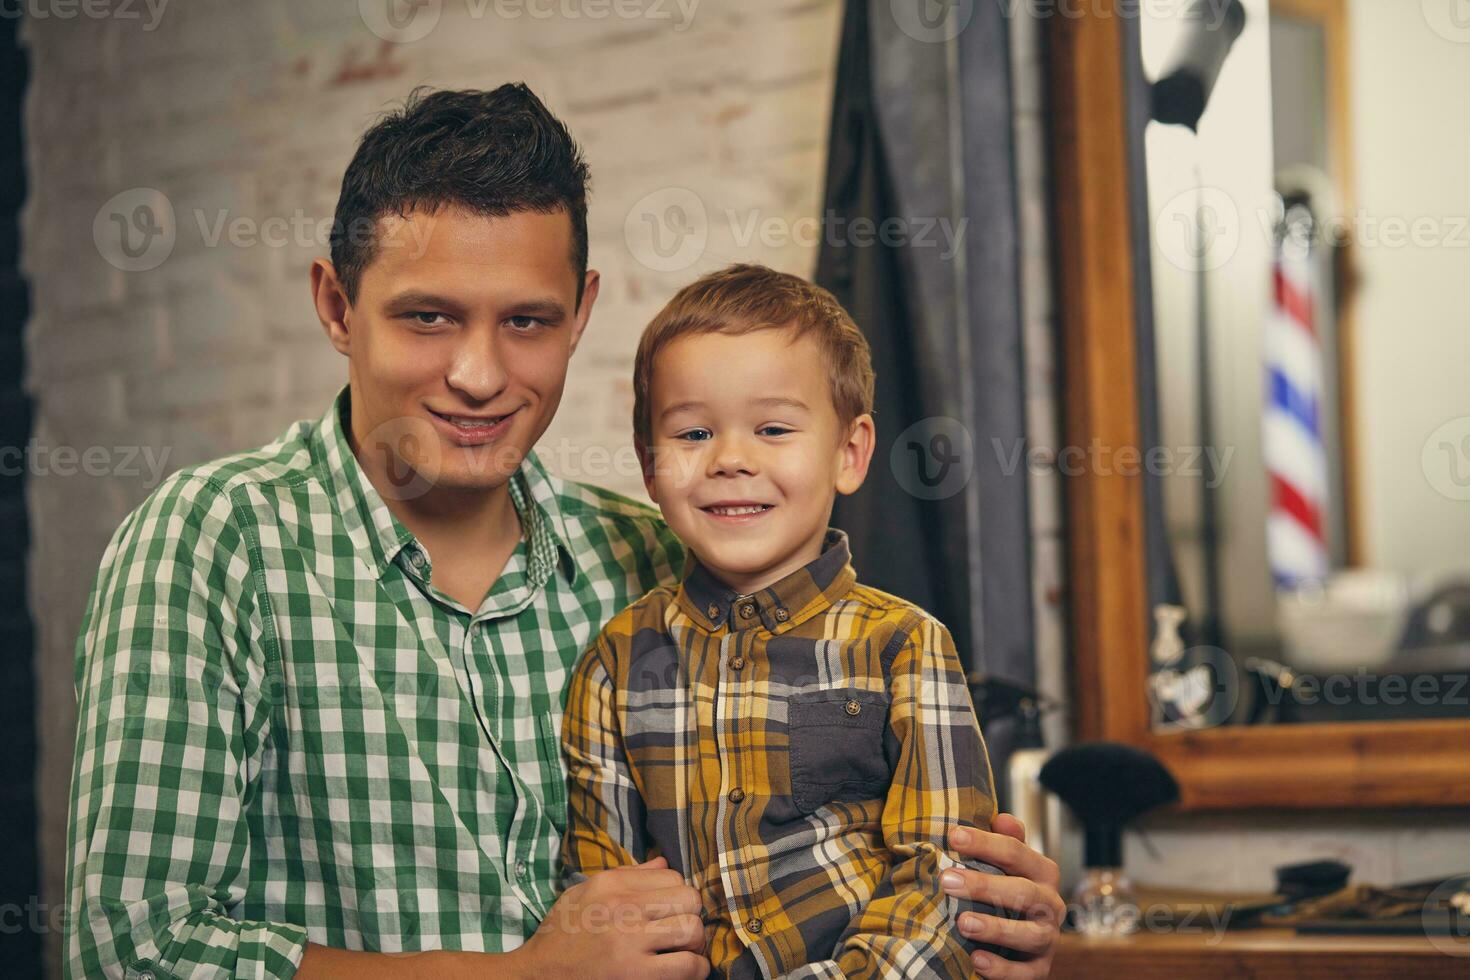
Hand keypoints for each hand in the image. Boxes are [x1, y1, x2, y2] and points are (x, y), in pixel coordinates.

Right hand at [515, 857, 709, 979]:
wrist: (536, 977)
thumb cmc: (560, 936)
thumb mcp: (583, 894)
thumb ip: (626, 876)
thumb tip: (664, 863)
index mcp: (609, 884)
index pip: (672, 875)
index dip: (677, 894)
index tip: (670, 910)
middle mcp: (621, 908)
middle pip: (689, 899)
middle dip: (691, 915)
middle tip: (683, 930)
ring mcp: (629, 943)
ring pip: (693, 930)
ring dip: (695, 943)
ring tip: (685, 951)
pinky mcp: (635, 976)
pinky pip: (687, 966)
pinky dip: (696, 969)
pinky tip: (685, 970)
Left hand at [942, 813, 1065, 978]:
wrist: (1020, 941)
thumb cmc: (1006, 893)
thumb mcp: (1007, 865)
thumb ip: (1004, 841)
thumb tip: (1001, 819)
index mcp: (1042, 872)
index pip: (1016, 852)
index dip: (985, 843)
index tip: (953, 836)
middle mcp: (1050, 904)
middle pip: (1024, 892)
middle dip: (985, 885)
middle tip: (947, 880)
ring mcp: (1048, 938)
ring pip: (1030, 934)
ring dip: (996, 928)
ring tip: (963, 923)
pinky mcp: (1040, 969)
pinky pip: (1027, 973)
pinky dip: (1003, 968)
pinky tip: (977, 960)